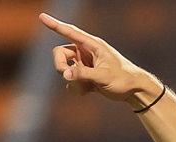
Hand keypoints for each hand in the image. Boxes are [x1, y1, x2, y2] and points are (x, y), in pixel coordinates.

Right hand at [39, 13, 161, 106]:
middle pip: (60, 53)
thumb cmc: (123, 79)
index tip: (41, 16)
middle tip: (68, 77)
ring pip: (64, 69)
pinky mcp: (84, 75)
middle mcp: (86, 51)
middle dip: (60, 66)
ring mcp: (84, 63)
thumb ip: (83, 75)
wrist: (134, 90)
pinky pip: (69, 80)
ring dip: (71, 80)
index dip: (54, 24)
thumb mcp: (103, 76)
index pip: (69, 32)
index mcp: (92, 45)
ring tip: (87, 88)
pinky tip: (88, 92)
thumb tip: (64, 74)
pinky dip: (75, 87)